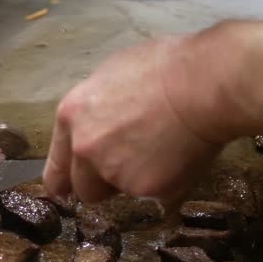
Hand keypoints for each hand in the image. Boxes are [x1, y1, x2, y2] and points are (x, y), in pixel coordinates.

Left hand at [44, 36, 227, 202]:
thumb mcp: (114, 76)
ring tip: (162, 151)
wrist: (205, 83)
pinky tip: (181, 154)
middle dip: (103, 184)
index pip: (57, 167)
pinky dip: (166, 182)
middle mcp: (85, 149)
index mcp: (72, 117)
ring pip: (120, 192)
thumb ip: (97, 109)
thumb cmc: (167, 67)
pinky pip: (154, 194)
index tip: (67, 190)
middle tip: (131, 165)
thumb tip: (100, 121)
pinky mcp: (146, 189)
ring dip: (134, 182)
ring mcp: (114, 172)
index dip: (65, 181)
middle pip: (84, 189)